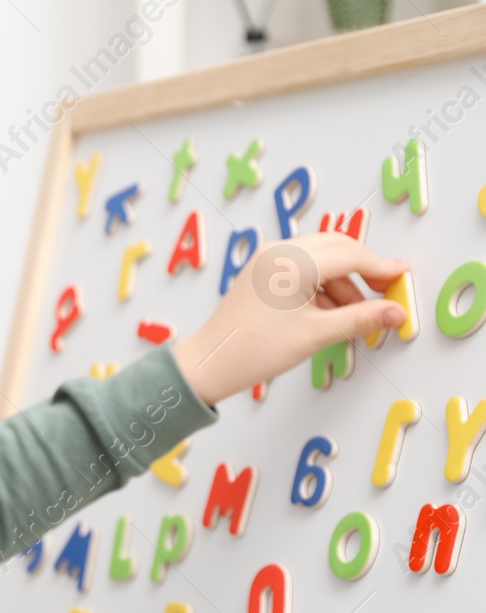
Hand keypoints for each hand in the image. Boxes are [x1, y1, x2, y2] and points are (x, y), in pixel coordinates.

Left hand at [171, 231, 408, 406]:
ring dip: (342, 282)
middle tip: (384, 294)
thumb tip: (396, 312)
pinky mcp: (260, 270)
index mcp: (292, 261)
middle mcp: (278, 251)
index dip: (382, 267)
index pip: (351, 255)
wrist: (210, 363)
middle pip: (338, 249)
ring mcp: (266, 258)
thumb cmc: (254, 350)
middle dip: (364, 270)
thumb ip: (361, 319)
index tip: (402, 278)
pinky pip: (302, 266)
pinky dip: (321, 285)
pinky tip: (329, 313)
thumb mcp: (316, 334)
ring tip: (352, 317)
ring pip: (321, 258)